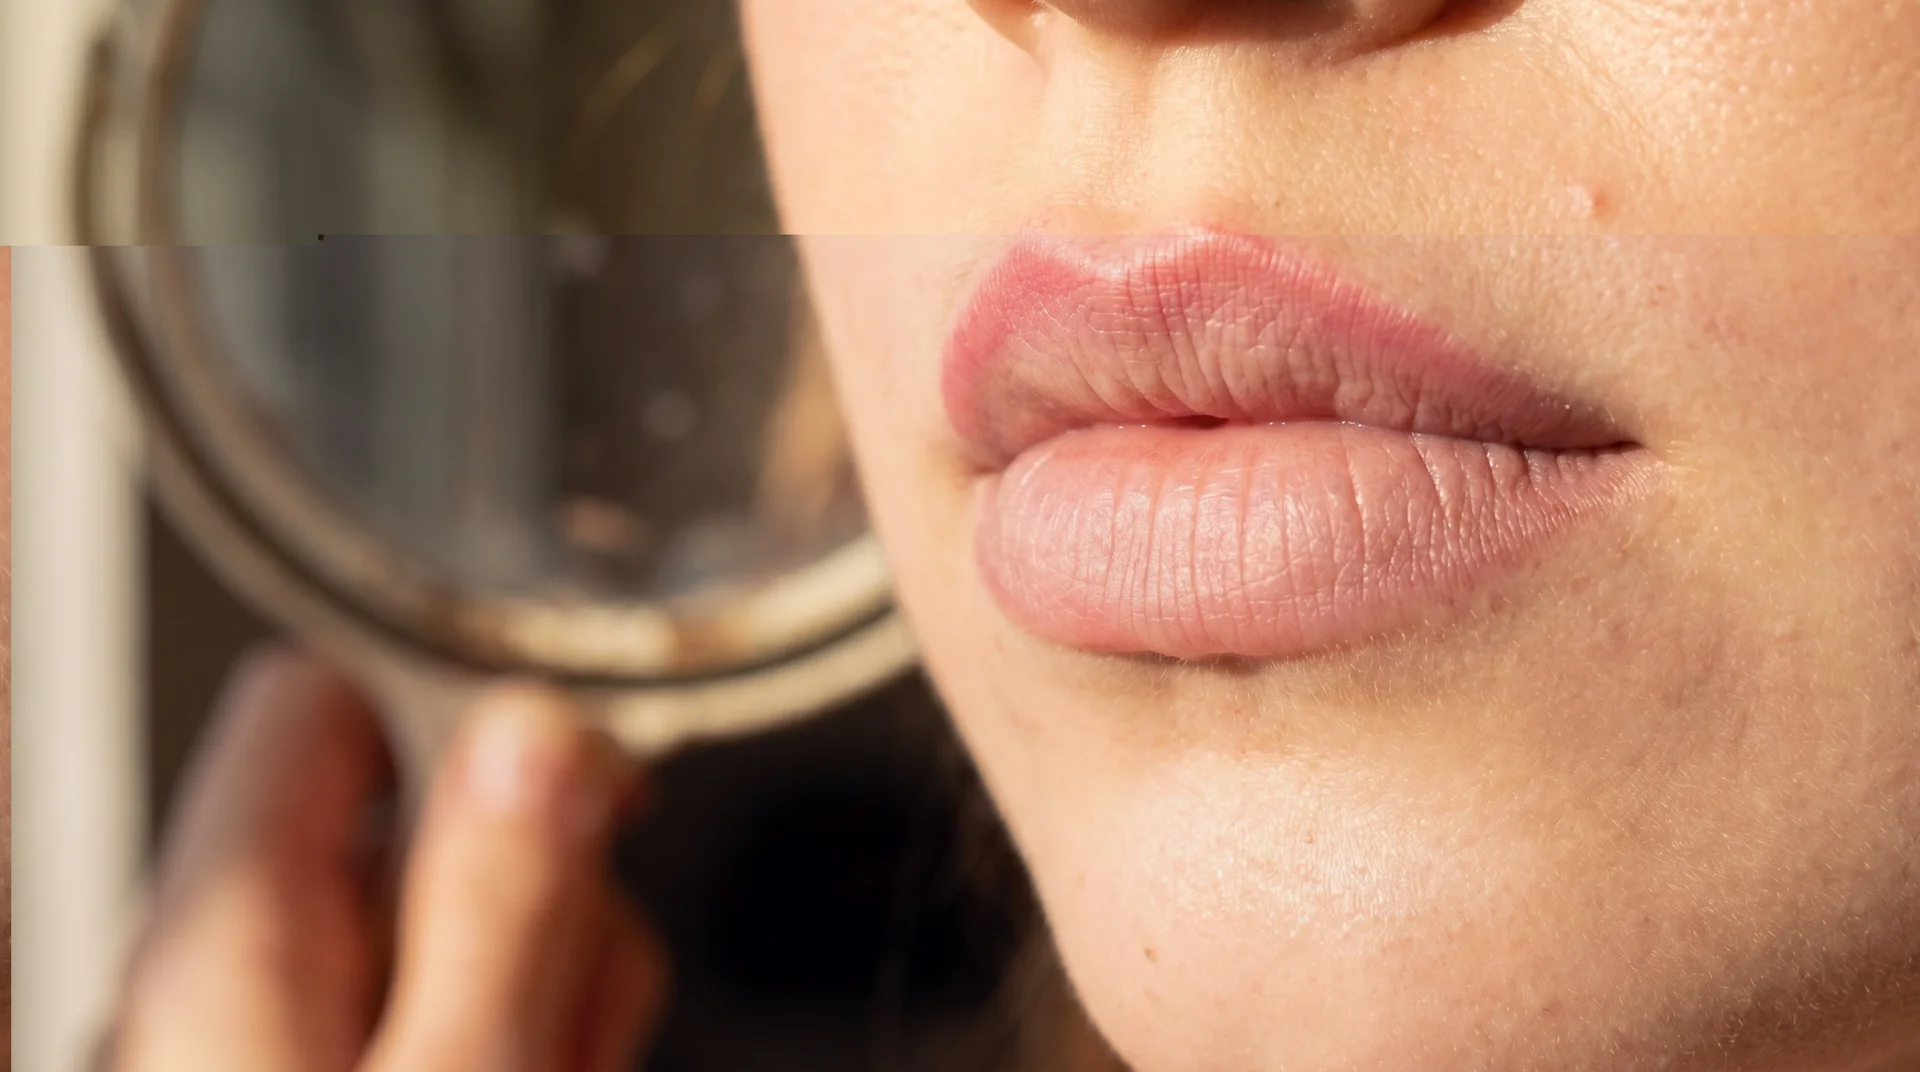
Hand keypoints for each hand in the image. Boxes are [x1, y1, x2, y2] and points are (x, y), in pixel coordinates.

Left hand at [105, 650, 667, 1071]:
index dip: (462, 693)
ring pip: (456, 900)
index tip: (581, 759)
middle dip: (546, 881)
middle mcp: (229, 967)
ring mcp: (279, 1026)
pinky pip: (451, 985)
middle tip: (576, 996)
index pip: (320, 693)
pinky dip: (526, 1019)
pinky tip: (544, 1068)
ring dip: (554, 969)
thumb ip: (498, 905)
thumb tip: (539, 734)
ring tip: (558, 1063)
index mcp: (229, 938)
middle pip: (418, 807)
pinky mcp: (328, 1061)